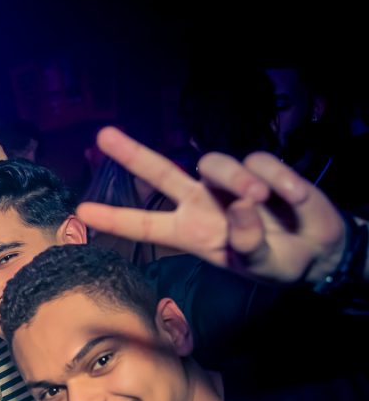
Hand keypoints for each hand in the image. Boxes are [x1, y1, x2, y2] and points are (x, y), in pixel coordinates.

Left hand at [77, 127, 348, 283]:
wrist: (320, 251)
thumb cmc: (279, 263)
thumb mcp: (260, 265)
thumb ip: (246, 243)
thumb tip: (238, 205)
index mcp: (189, 232)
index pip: (144, 225)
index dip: (114, 218)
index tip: (81, 211)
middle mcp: (201, 203)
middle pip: (160, 172)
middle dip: (132, 153)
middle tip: (103, 135)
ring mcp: (228, 184)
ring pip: (216, 163)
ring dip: (238, 179)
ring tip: (261, 199)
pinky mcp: (261, 169)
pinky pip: (260, 161)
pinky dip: (278, 179)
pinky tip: (291, 199)